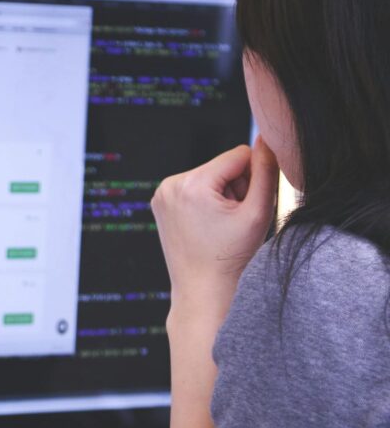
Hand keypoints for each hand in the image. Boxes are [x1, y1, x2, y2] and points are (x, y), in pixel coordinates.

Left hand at [151, 138, 278, 315]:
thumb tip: (267, 138)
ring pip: (210, 177)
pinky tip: (207, 225)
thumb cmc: (231, 257)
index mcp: (191, 184)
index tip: (249, 205)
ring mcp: (161, 194)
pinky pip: (194, 188)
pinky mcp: (160, 203)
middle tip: (233, 220)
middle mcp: (170, 184)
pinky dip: (206, 201)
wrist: (202, 289)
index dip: (254, 177)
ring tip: (220, 225)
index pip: (239, 154)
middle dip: (235, 187)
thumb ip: (267, 170)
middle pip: (222, 166)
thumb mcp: (258, 212)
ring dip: (222, 195)